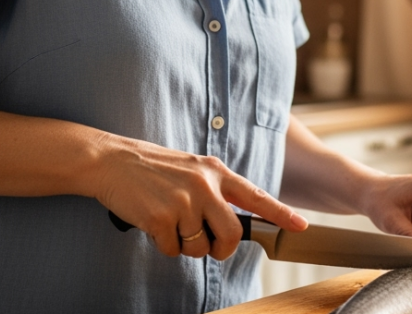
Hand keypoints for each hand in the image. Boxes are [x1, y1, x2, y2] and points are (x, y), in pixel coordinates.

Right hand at [91, 136, 305, 260]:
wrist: (111, 161)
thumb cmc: (152, 168)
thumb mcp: (191, 168)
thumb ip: (214, 189)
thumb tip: (233, 219)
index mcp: (215, 171)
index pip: (255, 195)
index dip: (280, 213)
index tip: (300, 225)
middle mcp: (204, 185)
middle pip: (231, 233)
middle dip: (222, 249)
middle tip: (209, 246)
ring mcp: (183, 201)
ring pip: (200, 246)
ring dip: (185, 245)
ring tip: (169, 222)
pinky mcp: (162, 217)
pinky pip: (172, 249)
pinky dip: (162, 245)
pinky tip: (152, 223)